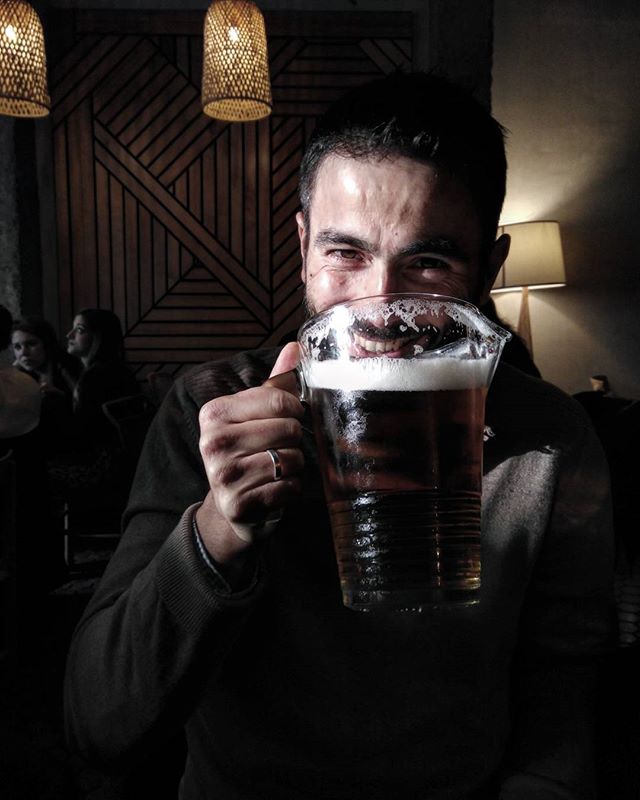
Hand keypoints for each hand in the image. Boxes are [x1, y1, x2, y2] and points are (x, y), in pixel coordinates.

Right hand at [196, 343, 303, 568]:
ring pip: (291, 459)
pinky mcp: (238, 504)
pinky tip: (275, 487)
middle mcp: (213, 442)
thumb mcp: (253, 414)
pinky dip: (291, 488)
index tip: (289, 417)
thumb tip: (296, 347)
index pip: (279, 399)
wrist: (229, 507)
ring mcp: (223, 476)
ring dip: (294, 465)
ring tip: (277, 467)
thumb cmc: (246, 452)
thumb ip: (274, 383)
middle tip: (280, 447)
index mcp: (214, 413)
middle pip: (289, 429)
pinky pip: (288, 487)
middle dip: (294, 439)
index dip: (295, 409)